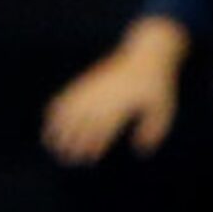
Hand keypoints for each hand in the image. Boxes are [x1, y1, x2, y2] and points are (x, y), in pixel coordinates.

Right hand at [42, 15, 187, 163]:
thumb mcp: (163, 110)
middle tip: (65, 158)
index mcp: (121, 106)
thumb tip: (139, 150)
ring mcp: (92, 88)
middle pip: (82, 123)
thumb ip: (153, 132)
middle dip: (72, 142)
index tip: (87, 158)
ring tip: (49, 143)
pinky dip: (56, 109)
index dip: (93, 145)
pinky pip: (66, 96)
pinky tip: (49, 119)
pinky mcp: (87, 80)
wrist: (146, 53)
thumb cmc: (157, 84)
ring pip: (69, 110)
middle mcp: (102, 98)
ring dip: (58, 127)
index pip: (102, 129)